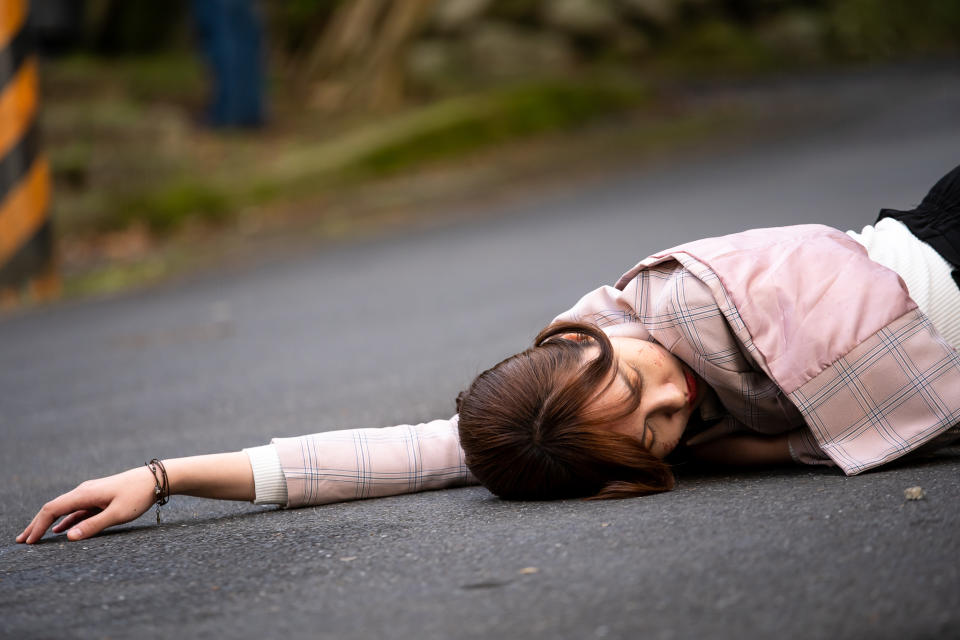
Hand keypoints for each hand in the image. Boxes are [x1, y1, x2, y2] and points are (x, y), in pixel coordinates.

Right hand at [16, 466, 157, 543]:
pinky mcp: (99, 497)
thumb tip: (68, 537)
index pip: (52, 509)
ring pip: (64, 509)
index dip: (38, 526)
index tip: (29, 542)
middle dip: (37, 525)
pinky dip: (65, 520)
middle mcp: (84, 491)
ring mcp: (91, 493)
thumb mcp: (118, 514)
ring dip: (49, 523)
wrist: (156, 478)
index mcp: (84, 494)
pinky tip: (61, 530)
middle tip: (22, 541)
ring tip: (35, 537)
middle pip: (53, 508)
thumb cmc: (138, 495)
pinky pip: (76, 510)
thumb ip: (93, 525)